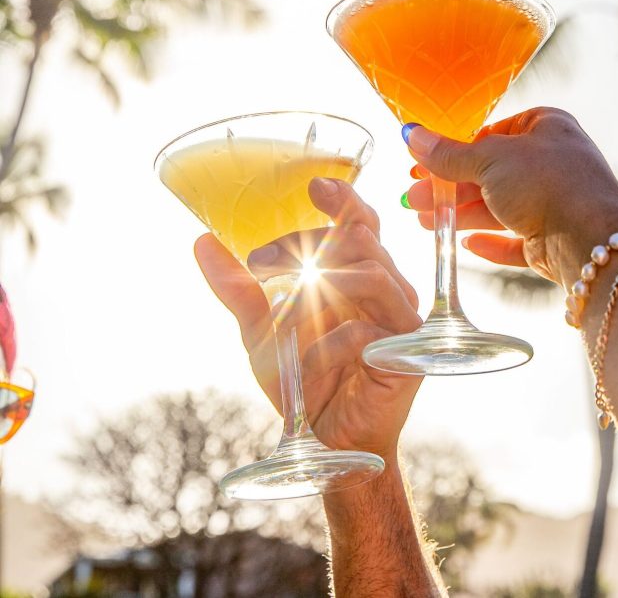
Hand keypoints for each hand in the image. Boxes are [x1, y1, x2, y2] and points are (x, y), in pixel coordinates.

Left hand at [195, 178, 421, 459]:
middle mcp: (387, 288)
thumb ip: (239, 288)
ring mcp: (400, 320)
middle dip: (308, 241)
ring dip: (316, 285)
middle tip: (258, 261)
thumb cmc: (304, 379)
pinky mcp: (405, 356)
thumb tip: (202, 241)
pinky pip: (365, 332)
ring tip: (279, 309)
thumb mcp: (261, 330)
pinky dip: (325, 345)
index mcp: (361, 272)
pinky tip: (305, 362)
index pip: (362, 220)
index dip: (343, 197)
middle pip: (361, 237)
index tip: (310, 185)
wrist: (327, 442)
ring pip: (370, 273)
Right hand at [402, 107, 617, 284]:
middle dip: (451, 188)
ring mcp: (555, 202)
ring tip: (426, 223)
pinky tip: (466, 244)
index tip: (422, 165)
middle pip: (490, 174)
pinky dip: (490, 242)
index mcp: (546, 127)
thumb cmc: (547, 183)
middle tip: (414, 199)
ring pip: (499, 208)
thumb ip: (449, 154)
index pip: (492, 133)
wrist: (591, 240)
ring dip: (462, 215)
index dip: (455, 150)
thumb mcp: (489, 160)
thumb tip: (411, 135)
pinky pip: (515, 240)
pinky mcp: (554, 239)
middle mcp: (553, 162)